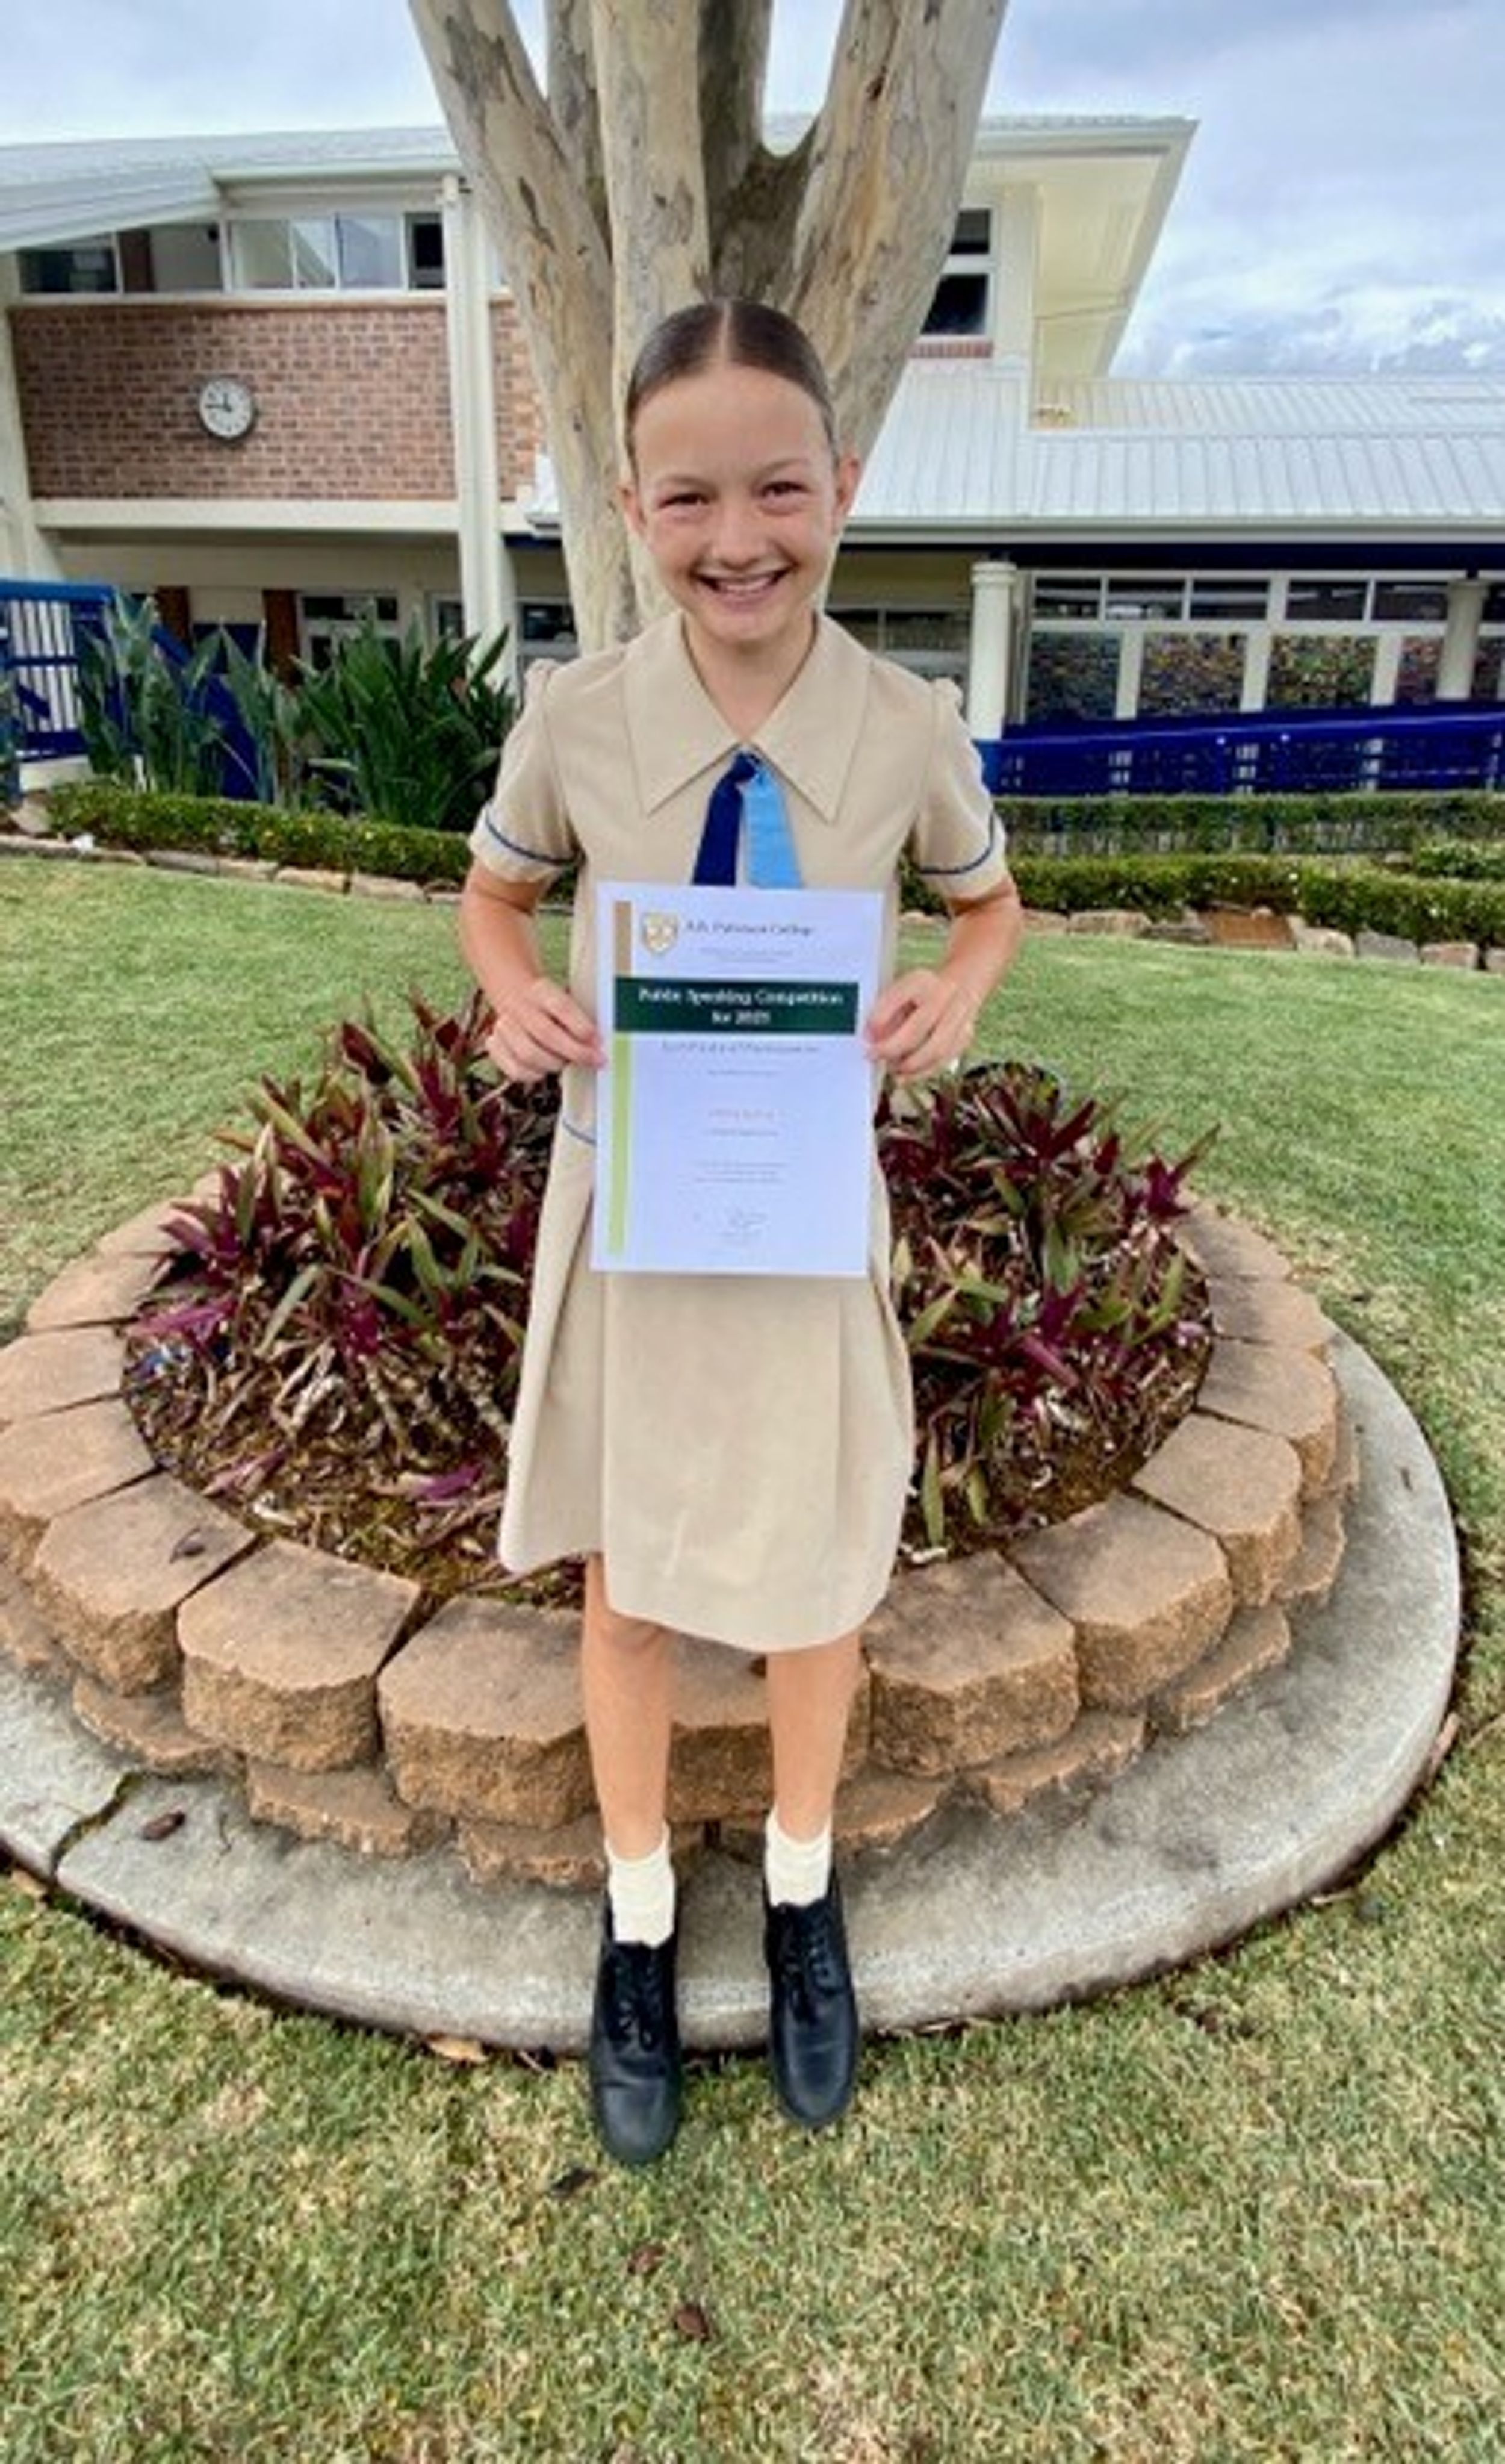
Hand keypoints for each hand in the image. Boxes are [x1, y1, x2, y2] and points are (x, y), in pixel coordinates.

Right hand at [483, 976, 604, 1082]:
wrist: (517, 998)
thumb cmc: (551, 1007)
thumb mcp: (568, 1001)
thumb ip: (581, 1020)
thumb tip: (597, 1044)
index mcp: (541, 990)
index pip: (561, 1006)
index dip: (581, 1025)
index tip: (598, 1040)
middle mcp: (519, 1007)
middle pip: (545, 1033)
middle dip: (575, 1051)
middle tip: (594, 1060)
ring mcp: (504, 1027)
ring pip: (528, 1054)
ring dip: (554, 1063)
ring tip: (566, 1062)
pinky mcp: (495, 1046)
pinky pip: (516, 1070)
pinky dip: (535, 1074)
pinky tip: (544, 1069)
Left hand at [865, 968, 978, 1080]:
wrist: (961, 985)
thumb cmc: (923, 991)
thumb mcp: (900, 990)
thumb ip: (885, 1010)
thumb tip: (871, 1036)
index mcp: (921, 981)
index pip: (898, 997)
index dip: (880, 1017)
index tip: (866, 1034)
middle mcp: (943, 996)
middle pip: (918, 1028)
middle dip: (891, 1048)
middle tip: (873, 1056)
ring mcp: (958, 1017)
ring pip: (935, 1049)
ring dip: (909, 1065)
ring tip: (891, 1069)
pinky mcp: (965, 1036)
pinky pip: (943, 1060)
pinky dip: (923, 1072)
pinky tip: (906, 1076)